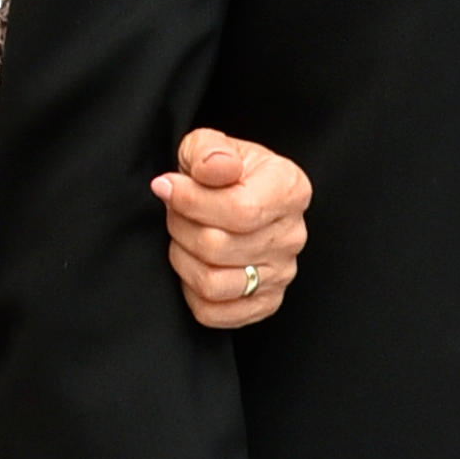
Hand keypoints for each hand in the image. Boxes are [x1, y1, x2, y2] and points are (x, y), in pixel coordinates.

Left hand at [154, 126, 311, 331]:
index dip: (191, 202)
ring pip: (213, 284)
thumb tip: (211, 169)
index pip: (240, 210)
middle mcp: (292, 235)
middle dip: (180, 227)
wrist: (239, 196)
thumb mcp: (212, 145)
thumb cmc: (225, 172)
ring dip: (183, 260)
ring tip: (182, 238)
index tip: (167, 186)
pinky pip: (214, 313)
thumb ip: (210, 150)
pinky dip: (191, 292)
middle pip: (219, 247)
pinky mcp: (265, 302)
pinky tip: (193, 265)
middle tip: (174, 212)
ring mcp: (282, 273)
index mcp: (289, 189)